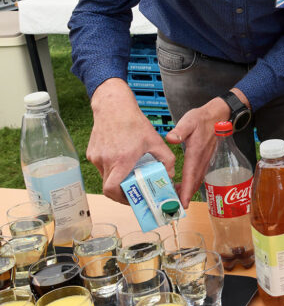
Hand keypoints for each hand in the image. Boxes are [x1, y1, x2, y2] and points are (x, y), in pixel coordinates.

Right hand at [87, 79, 175, 203]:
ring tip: (129, 174)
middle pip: (109, 187)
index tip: (132, 198)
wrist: (113, 107)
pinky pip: (101, 167)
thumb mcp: (156, 141)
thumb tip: (170, 174)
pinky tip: (121, 160)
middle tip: (133, 192)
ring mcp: (96, 157)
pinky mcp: (91, 153)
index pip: (112, 189)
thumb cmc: (134, 123)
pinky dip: (111, 169)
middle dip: (121, 192)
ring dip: (117, 179)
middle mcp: (106, 160)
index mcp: (121, 160)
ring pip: (105, 177)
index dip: (120, 199)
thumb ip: (166, 159)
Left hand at [165, 96, 230, 205]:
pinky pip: (198, 175)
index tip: (183, 203)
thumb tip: (171, 138)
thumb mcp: (189, 121)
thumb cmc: (203, 119)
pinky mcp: (205, 160)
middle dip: (185, 196)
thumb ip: (180, 130)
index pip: (190, 176)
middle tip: (175, 207)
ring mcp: (205, 161)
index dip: (186, 191)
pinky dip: (192, 183)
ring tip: (177, 199)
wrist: (219, 116)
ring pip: (197, 180)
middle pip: (194, 182)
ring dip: (188, 190)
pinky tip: (184, 185)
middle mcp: (202, 160)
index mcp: (196, 153)